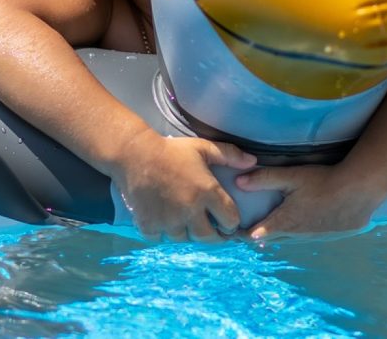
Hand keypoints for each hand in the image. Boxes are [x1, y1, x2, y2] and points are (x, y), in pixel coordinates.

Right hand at [111, 129, 256, 242]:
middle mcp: (190, 210)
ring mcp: (168, 220)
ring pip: (184, 239)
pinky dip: (162, 232)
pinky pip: (161, 238)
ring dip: (186, 232)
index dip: (231, 222)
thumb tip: (253, 161)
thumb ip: (229, 155)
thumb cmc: (171, 150)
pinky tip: (163, 220)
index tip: (226, 219)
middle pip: (209, 238)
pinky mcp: (149, 225)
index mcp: (207, 192)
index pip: (230, 221)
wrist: (134, 154)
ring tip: (185, 221)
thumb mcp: (202, 147)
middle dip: (213, 235)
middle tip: (211, 229)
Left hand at [234, 164, 385, 241]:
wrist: (359, 190)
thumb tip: (237, 181)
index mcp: (285, 221)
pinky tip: (306, 222)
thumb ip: (263, 178)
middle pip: (273, 239)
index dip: (242, 234)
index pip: (256, 234)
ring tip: (273, 227)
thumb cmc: (322, 181)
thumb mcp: (290, 177)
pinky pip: (311, 237)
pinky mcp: (332, 235)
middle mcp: (298, 234)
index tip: (232, 232)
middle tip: (248, 230)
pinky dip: (303, 232)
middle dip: (261, 235)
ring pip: (292, 239)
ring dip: (283, 234)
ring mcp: (316, 237)